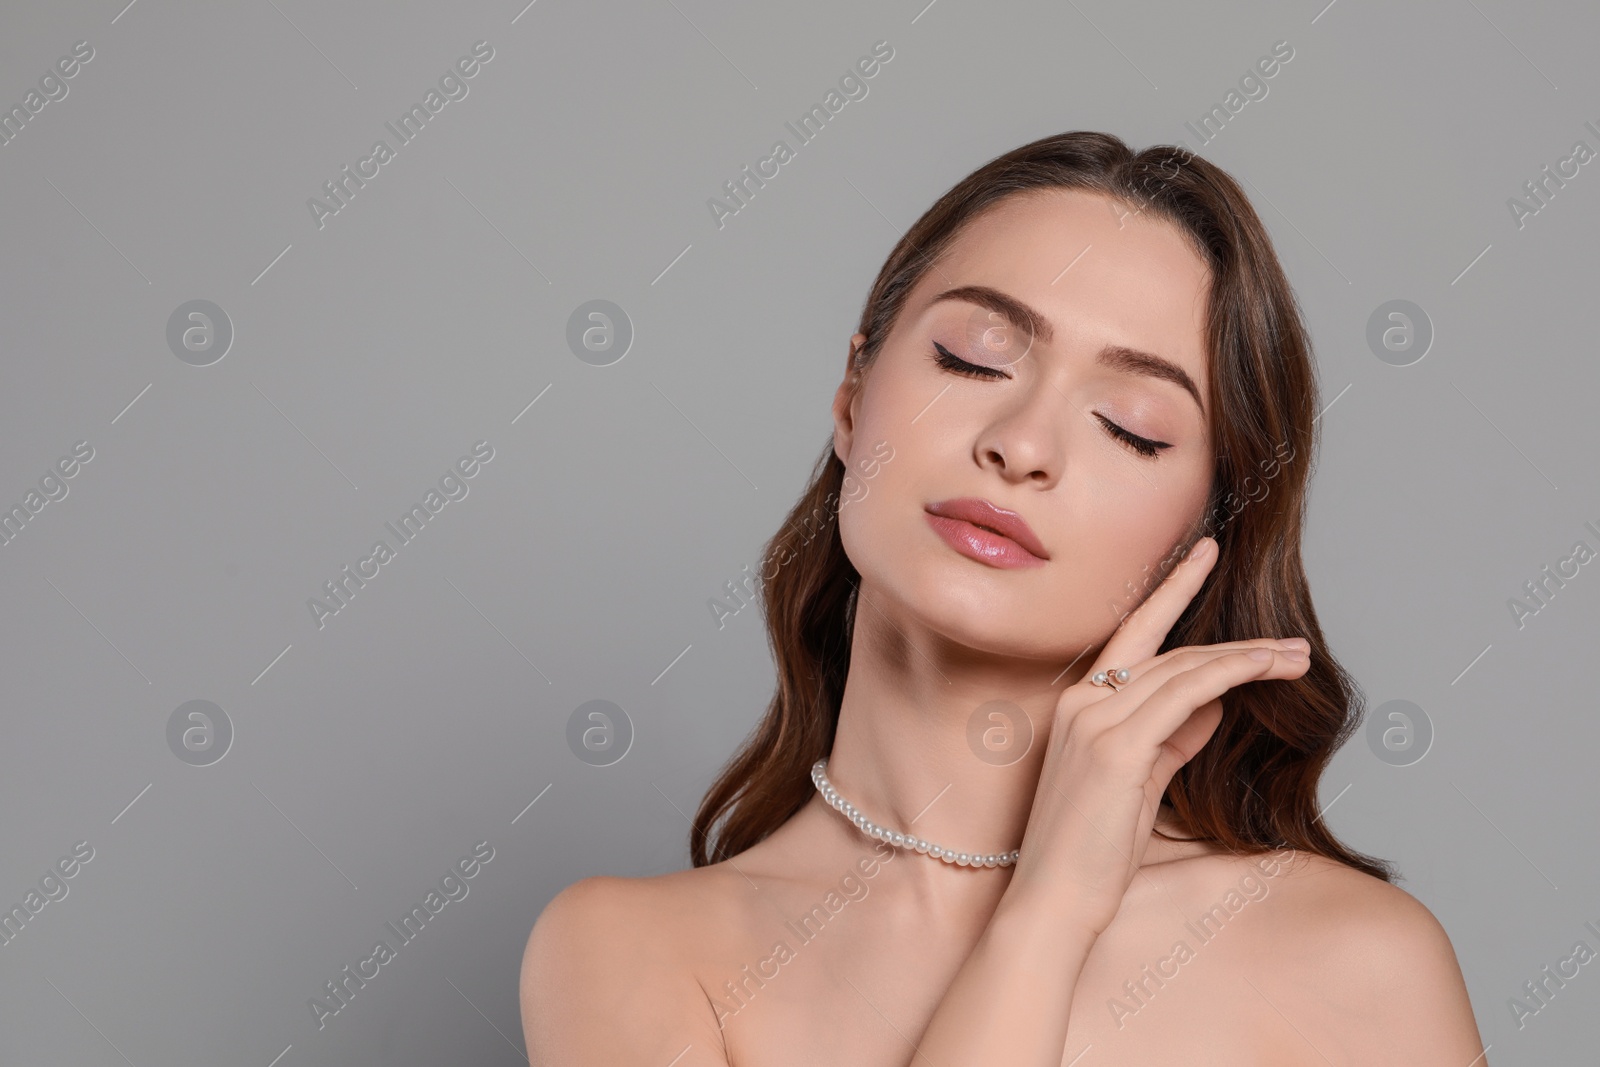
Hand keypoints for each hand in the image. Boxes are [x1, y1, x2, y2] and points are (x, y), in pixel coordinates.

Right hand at [1005, 535, 1310, 934]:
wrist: (1052, 901)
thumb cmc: (1089, 854)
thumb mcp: (1137, 787)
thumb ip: (1170, 742)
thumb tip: (1211, 707)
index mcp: (1078, 707)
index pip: (1134, 637)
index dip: (1171, 592)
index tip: (1204, 554)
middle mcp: (1083, 704)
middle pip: (1169, 651)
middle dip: (1235, 643)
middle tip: (1291, 644)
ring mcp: (1097, 722)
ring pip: (1184, 669)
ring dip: (1246, 659)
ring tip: (1295, 659)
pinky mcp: (1117, 748)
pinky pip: (1185, 696)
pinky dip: (1229, 678)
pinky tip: (1262, 674)